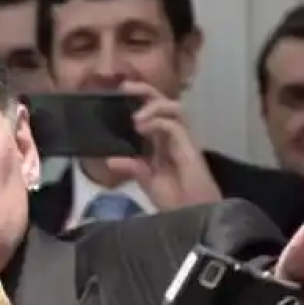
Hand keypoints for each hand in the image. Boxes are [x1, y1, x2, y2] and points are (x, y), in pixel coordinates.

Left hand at [102, 80, 221, 209]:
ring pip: (175, 109)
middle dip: (145, 91)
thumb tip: (110, 160)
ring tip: (135, 118)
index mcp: (164, 143)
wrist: (193, 217)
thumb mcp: (147, 183)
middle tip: (125, 88)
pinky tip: (142, 128)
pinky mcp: (191, 149)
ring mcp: (185, 141)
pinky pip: (176, 126)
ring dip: (153, 106)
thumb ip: (133, 168)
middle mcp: (175, 137)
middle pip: (165, 103)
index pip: (153, 113)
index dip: (139, 100)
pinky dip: (158, 122)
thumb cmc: (177, 202)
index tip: (119, 93)